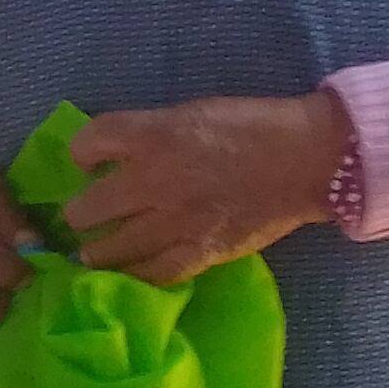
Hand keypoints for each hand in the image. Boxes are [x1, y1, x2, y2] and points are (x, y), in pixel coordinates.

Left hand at [60, 93, 347, 284]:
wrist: (309, 158)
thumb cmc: (252, 127)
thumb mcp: (190, 114)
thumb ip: (147, 135)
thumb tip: (111, 156)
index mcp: (154, 136)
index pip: (88, 144)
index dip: (81, 154)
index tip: (88, 163)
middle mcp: (156, 180)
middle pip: (88, 206)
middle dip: (79, 213)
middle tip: (81, 217)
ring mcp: (176, 222)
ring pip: (112, 249)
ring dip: (96, 251)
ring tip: (92, 252)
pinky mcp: (201, 252)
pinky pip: (153, 273)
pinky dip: (135, 273)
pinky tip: (128, 271)